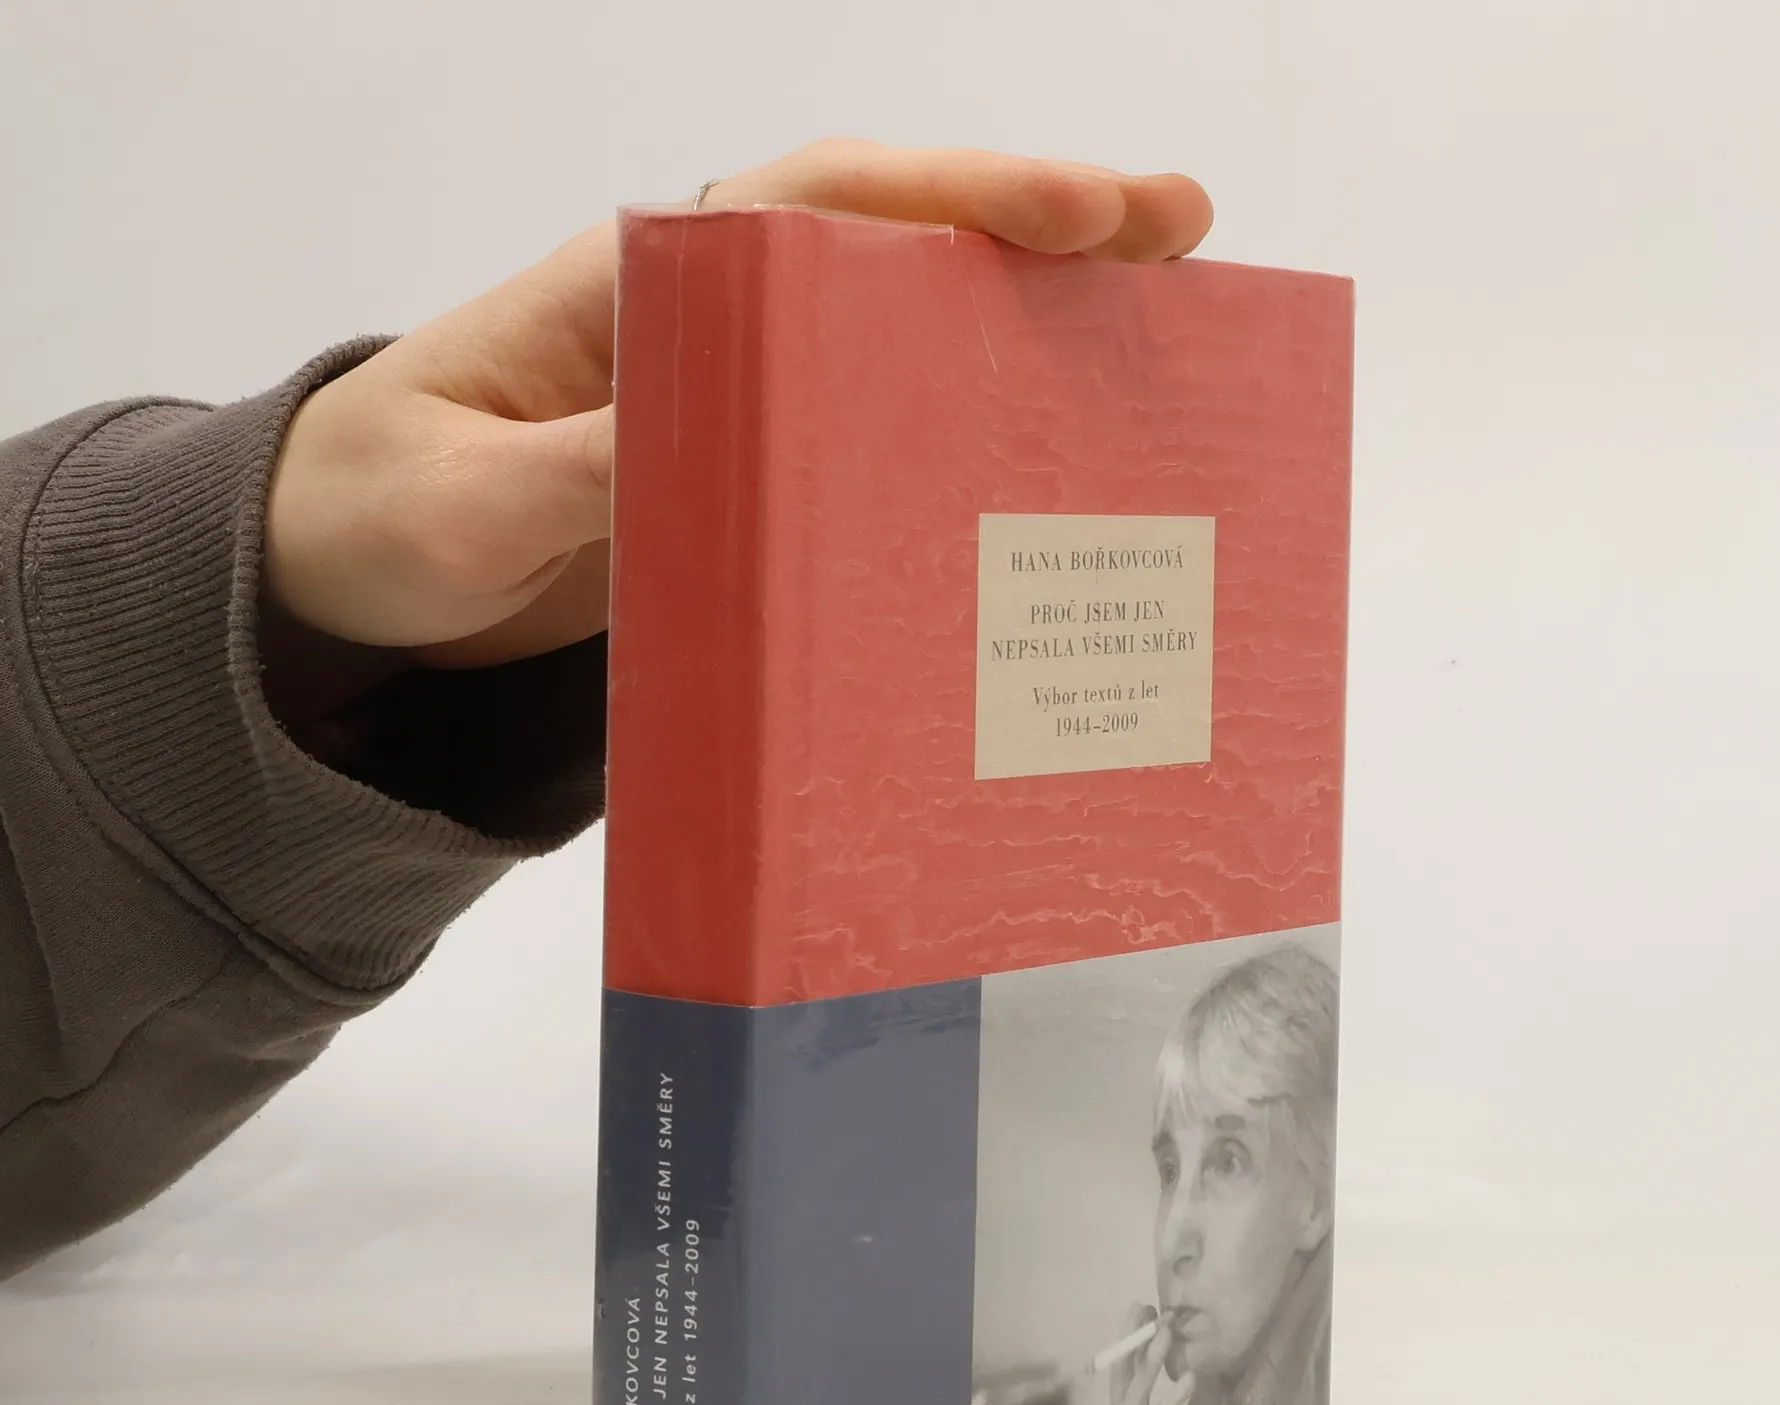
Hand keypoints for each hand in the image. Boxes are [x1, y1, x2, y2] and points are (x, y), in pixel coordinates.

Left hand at [262, 139, 1213, 671]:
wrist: (345, 582)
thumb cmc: (378, 513)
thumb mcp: (461, 502)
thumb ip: (572, 472)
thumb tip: (692, 443)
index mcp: (640, 288)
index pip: (818, 207)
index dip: (953, 198)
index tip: (1078, 210)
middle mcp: (710, 323)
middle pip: (898, 248)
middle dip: (1041, 236)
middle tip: (1184, 242)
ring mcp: (740, 405)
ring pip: (907, 337)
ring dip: (1030, 334)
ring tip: (1163, 346)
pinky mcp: (750, 484)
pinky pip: (876, 444)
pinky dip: (966, 440)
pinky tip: (1048, 475)